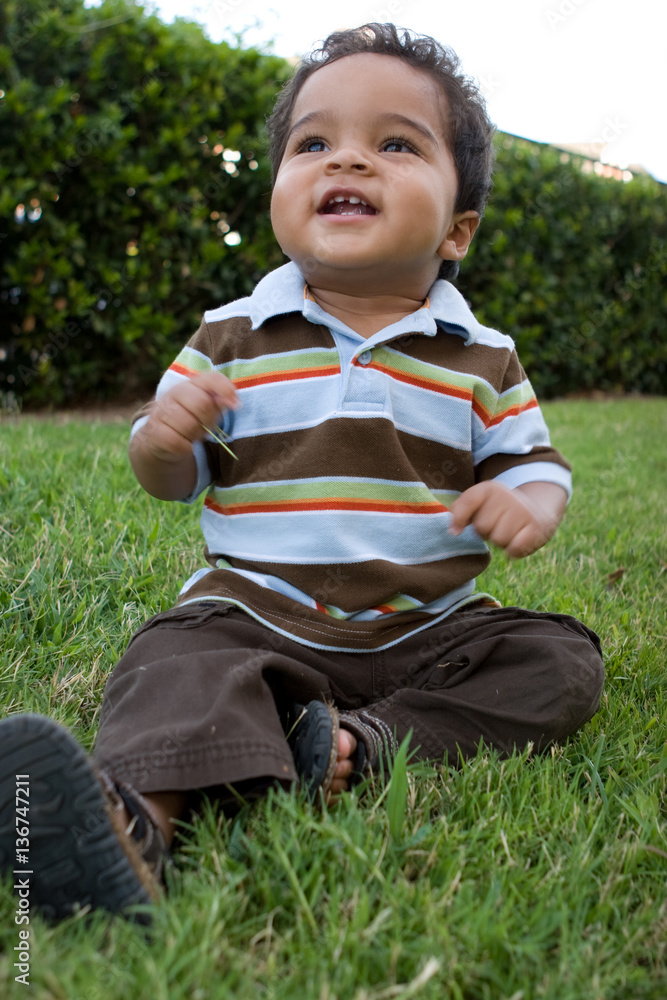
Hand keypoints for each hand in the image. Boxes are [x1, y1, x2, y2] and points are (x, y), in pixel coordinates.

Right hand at [139, 370, 239, 464]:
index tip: (236, 405)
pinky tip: (184, 444)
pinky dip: (187, 447)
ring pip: (191, 425)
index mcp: (189, 384)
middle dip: (210, 420)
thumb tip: (233, 402)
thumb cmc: (188, 420)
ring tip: (193, 434)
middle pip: (203, 403)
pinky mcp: (155, 432)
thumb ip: (219, 399)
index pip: (211, 379)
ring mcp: (161, 412)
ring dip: (197, 435)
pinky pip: (180, 443)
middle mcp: (173, 394)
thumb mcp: (205, 407)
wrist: (158, 440)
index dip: (226, 390)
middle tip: (206, 426)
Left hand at [448, 480, 565, 558]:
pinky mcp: (537, 528)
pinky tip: (517, 541)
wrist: (536, 513)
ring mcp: (524, 511)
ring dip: (501, 541)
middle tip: (496, 526)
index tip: (456, 531)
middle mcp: (507, 496)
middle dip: (486, 532)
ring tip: (508, 532)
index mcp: (490, 488)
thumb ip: (459, 511)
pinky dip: (513, 551)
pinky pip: (514, 549)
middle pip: (482, 527)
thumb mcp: (478, 504)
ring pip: (498, 539)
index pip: (468, 501)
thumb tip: (454, 531)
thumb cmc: (498, 512)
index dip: (459, 519)